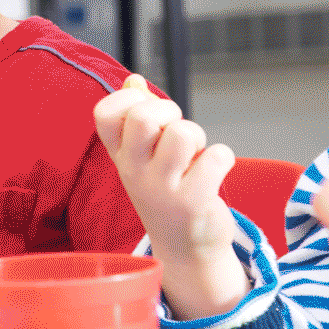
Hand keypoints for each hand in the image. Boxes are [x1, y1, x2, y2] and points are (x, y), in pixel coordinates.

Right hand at [92, 80, 237, 257]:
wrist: (184, 249)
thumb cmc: (165, 192)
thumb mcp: (143, 155)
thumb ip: (136, 115)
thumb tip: (133, 80)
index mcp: (120, 155)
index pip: (105, 112)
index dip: (130, 100)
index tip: (147, 115)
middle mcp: (134, 171)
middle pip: (143, 117)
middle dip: (170, 112)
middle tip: (177, 134)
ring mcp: (161, 189)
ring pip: (182, 134)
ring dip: (197, 136)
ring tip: (195, 156)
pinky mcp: (192, 203)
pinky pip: (217, 157)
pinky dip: (223, 158)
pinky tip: (213, 173)